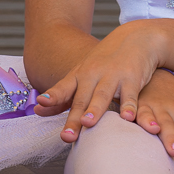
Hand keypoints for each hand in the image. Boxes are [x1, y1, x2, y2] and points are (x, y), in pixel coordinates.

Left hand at [32, 21, 163, 139]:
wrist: (135, 37)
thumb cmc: (105, 61)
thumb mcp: (82, 75)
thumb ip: (63, 96)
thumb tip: (38, 111)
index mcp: (79, 75)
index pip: (64, 88)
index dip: (53, 96)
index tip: (42, 102)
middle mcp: (93, 74)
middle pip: (82, 99)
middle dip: (74, 117)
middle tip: (67, 136)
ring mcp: (112, 75)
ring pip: (102, 95)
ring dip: (95, 109)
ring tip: (88, 123)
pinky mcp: (132, 77)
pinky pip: (129, 95)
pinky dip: (128, 106)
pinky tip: (127, 118)